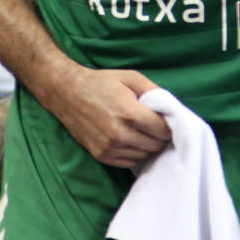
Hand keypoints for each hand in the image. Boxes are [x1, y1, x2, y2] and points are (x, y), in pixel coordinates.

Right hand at [45, 67, 169, 167]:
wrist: (67, 93)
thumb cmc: (101, 83)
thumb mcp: (130, 77)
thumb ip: (154, 91)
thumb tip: (171, 109)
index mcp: (129, 113)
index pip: (163, 130)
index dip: (167, 125)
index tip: (164, 120)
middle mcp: (119, 133)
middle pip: (155, 145)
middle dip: (159, 136)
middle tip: (154, 126)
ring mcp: (109, 147)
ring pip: (143, 155)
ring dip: (147, 145)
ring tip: (141, 131)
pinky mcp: (101, 155)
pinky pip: (129, 161)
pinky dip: (134, 152)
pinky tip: (130, 139)